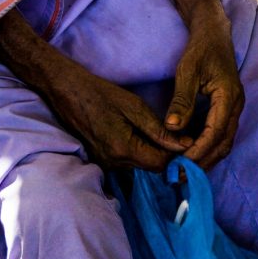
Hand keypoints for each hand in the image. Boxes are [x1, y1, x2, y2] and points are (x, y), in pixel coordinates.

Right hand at [44, 58, 192, 171]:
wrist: (68, 91)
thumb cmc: (101, 93)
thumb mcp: (134, 106)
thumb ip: (159, 130)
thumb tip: (185, 145)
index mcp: (123, 148)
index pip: (161, 164)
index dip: (178, 156)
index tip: (189, 141)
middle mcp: (114, 163)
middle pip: (151, 167)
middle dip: (167, 155)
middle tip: (180, 136)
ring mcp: (105, 164)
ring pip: (140, 166)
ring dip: (152, 153)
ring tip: (161, 134)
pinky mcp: (100, 160)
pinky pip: (127, 162)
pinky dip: (138, 152)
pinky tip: (139, 136)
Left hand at [164, 14, 244, 169]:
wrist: (214, 34)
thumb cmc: (200, 49)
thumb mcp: (187, 71)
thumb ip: (182, 100)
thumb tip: (172, 128)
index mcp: (229, 98)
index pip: (215, 134)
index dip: (199, 152)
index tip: (181, 165)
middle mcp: (236, 107)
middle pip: (223, 144)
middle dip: (203, 162)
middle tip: (181, 176)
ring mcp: (234, 108)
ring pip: (223, 142)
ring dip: (206, 157)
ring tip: (184, 170)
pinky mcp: (228, 109)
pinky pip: (220, 134)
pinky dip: (207, 146)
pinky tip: (191, 153)